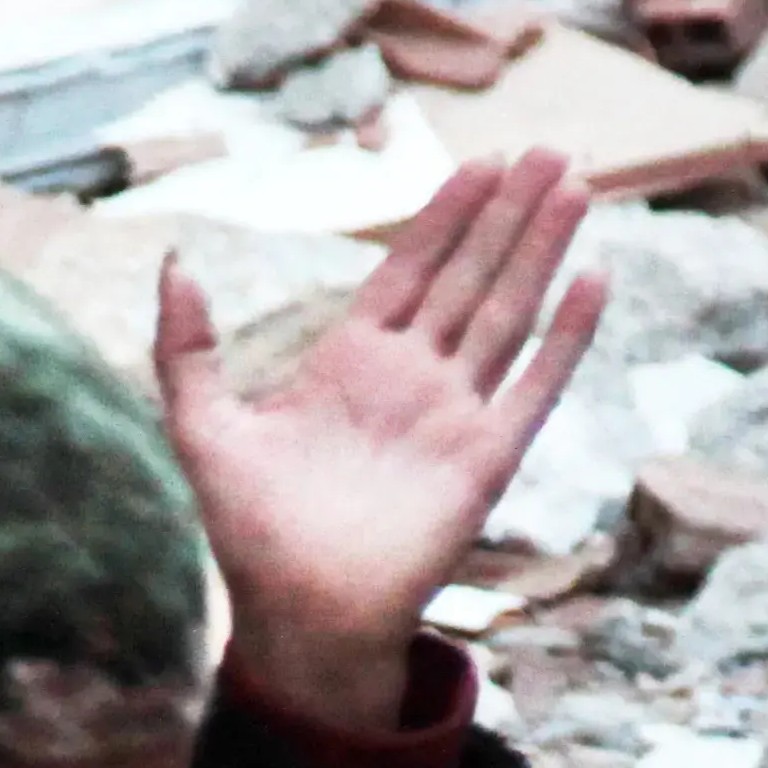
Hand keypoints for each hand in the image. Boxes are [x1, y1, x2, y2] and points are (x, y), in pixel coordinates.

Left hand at [154, 151, 606, 738]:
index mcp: (353, 360)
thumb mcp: (203, 428)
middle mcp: (412, 378)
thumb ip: (186, 348)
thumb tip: (174, 265)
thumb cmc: (251, 535)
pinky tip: (593, 281)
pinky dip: (565, 336)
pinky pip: (535, 387)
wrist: (300, 616)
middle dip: (509, 212)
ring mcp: (454, 415)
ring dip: (542, 251)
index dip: (447, 214)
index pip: (411, 268)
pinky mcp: (485, 461)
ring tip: (576, 189)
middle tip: (548, 151)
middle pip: (471, 275)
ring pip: (509, 312)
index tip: (483, 162)